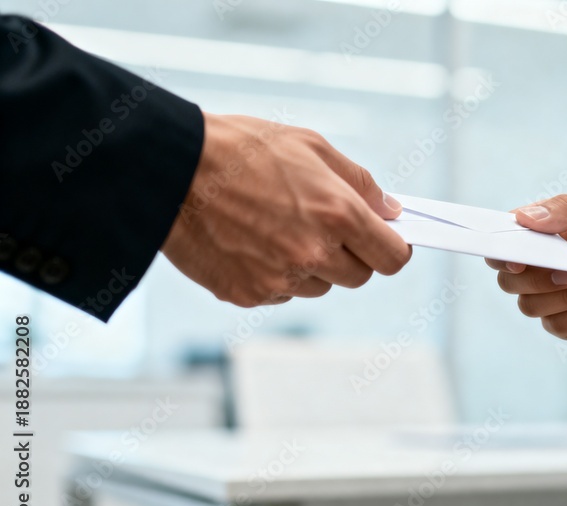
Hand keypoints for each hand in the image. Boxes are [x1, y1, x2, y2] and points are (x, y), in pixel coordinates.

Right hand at [162, 112, 410, 306]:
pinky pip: (281, 294)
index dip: (391, 248)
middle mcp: (314, 254)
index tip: (383, 240)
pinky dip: (274, 275)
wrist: (171, 170)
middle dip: (351, 255)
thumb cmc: (242, 149)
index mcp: (337, 214)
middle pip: (359, 277)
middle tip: (322, 225)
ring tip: (276, 227)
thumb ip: (360, 183)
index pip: (392, 258)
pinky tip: (250, 241)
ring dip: (312, 266)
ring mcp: (280, 280)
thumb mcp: (311, 146)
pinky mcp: (249, 294)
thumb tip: (391, 211)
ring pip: (320, 287)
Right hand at [486, 194, 566, 356]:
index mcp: (548, 234)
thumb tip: (523, 218)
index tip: (512, 255)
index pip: (505, 242)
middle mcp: (546, 266)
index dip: (498, 248)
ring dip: (564, 296)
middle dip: (535, 277)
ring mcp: (558, 298)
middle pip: (508, 280)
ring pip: (530, 306)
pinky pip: (558, 325)